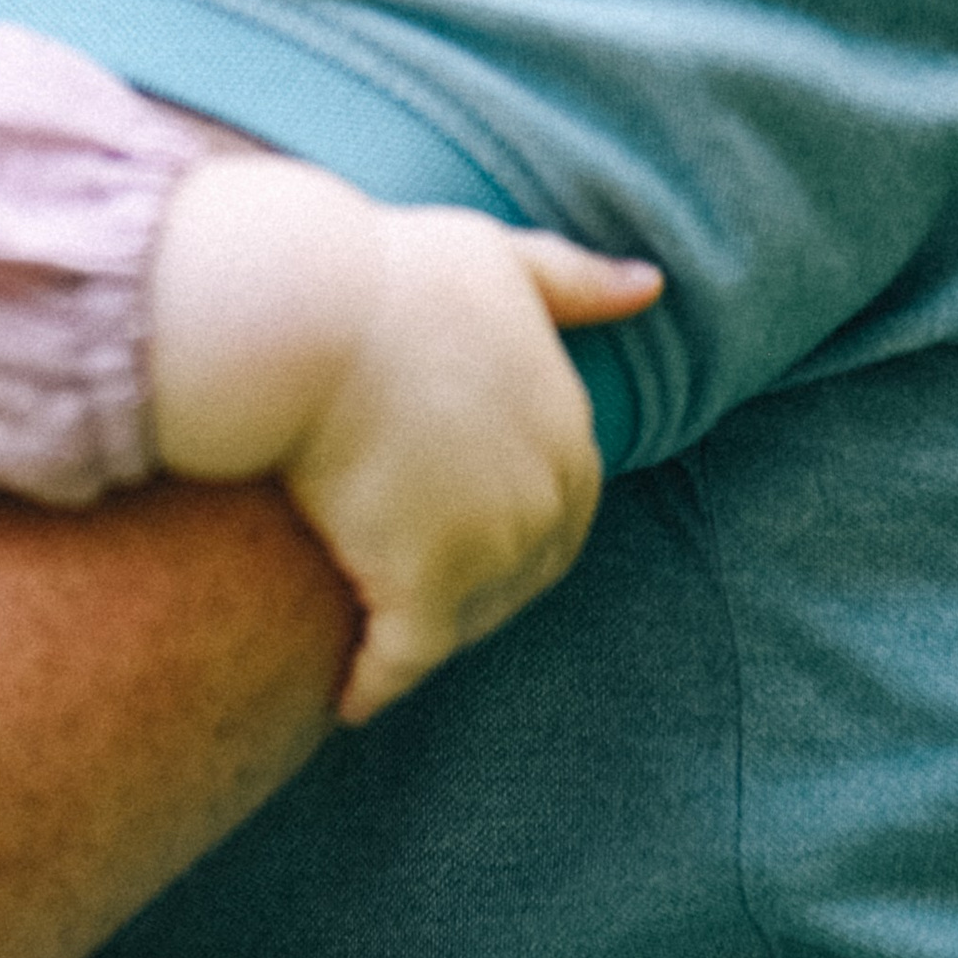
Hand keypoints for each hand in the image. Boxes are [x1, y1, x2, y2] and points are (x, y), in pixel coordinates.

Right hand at [149, 154, 657, 721]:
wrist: (308, 312)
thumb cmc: (387, 276)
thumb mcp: (498, 258)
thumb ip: (574, 281)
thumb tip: (650, 286)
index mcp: (569, 429)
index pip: (561, 512)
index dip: (507, 532)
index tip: (451, 535)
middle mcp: (546, 496)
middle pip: (520, 575)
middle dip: (474, 594)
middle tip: (408, 600)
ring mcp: (489, 546)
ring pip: (464, 620)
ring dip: (427, 638)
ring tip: (373, 642)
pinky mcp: (423, 586)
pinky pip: (402, 660)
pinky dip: (374, 684)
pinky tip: (348, 700)